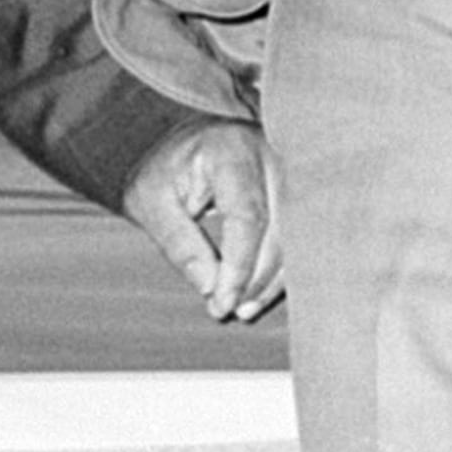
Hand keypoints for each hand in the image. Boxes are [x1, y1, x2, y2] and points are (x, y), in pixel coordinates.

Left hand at [122, 119, 281, 319]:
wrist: (180, 142)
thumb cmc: (164, 169)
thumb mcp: (152, 202)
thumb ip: (179, 243)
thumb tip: (210, 288)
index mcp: (230, 150)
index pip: (247, 215)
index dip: (240, 265)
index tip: (223, 300)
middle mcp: (270, 155)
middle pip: (281, 227)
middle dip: (259, 277)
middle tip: (232, 309)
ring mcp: (289, 170)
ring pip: (297, 234)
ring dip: (273, 278)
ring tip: (244, 308)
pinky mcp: (296, 188)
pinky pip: (298, 234)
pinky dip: (281, 268)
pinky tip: (259, 292)